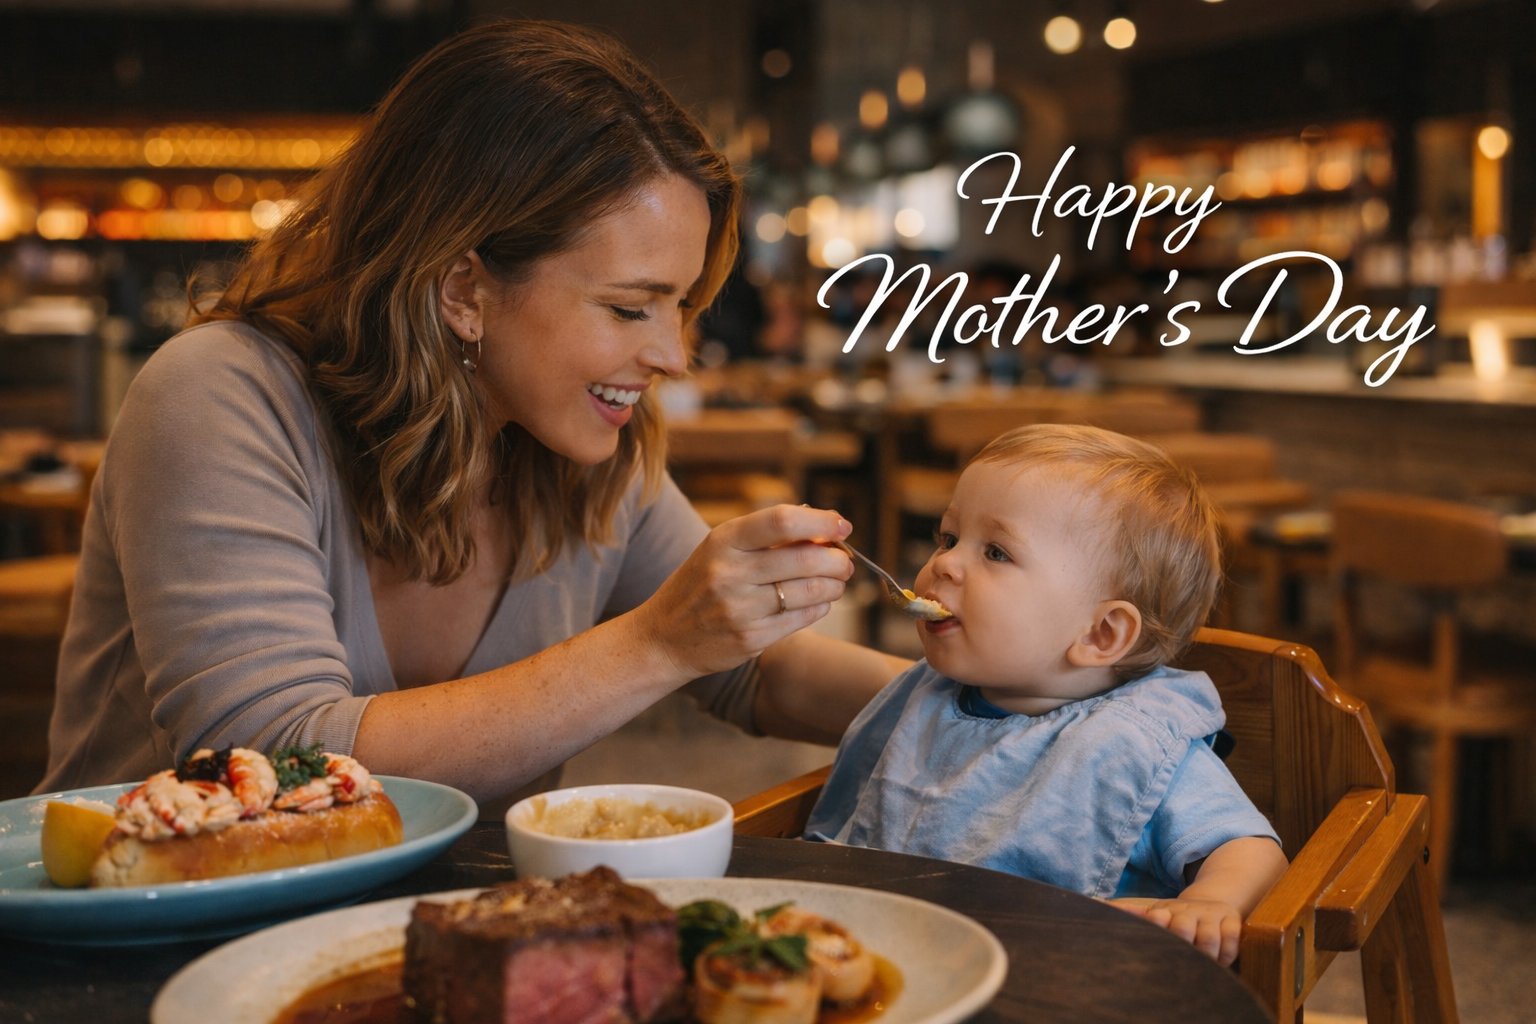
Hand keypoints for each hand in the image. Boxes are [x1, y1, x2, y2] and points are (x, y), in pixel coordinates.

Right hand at [633, 505, 853, 677]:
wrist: (663, 638)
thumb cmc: (700, 585)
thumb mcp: (720, 550)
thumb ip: (765, 535)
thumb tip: (821, 523)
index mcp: (723, 540)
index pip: (782, 520)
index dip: (821, 522)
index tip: (842, 526)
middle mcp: (730, 573)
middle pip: (805, 558)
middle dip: (837, 559)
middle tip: (845, 561)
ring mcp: (740, 609)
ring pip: (810, 591)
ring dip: (834, 585)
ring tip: (836, 582)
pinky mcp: (751, 639)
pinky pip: (801, 618)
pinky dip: (819, 607)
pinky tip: (819, 602)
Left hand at [1107, 896, 1243, 965]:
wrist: (1211, 902)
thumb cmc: (1175, 916)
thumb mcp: (1152, 913)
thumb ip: (1129, 913)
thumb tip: (1095, 904)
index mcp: (1164, 911)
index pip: (1157, 919)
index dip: (1156, 929)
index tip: (1156, 943)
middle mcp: (1186, 911)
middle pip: (1183, 929)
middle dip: (1183, 947)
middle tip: (1181, 963)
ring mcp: (1209, 915)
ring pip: (1209, 938)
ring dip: (1207, 956)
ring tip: (1203, 968)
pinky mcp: (1231, 920)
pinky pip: (1231, 940)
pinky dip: (1226, 955)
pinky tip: (1220, 961)